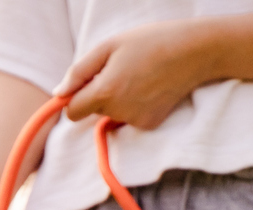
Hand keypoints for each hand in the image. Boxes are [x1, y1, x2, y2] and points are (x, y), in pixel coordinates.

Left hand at [59, 20, 214, 128]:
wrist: (193, 52)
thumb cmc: (149, 42)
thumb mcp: (108, 47)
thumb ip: (79, 72)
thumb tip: (59, 94)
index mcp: (105, 92)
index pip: (72, 112)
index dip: (73, 99)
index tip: (83, 85)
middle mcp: (120, 112)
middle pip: (94, 110)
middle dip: (99, 93)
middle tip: (121, 69)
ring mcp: (136, 121)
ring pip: (113, 114)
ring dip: (118, 98)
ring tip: (138, 75)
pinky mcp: (150, 125)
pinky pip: (130, 118)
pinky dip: (134, 105)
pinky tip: (149, 87)